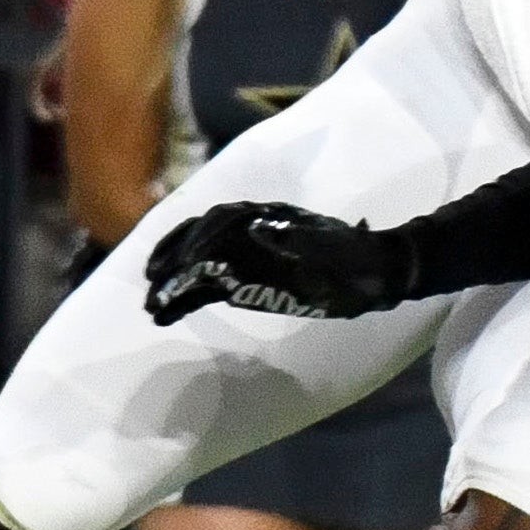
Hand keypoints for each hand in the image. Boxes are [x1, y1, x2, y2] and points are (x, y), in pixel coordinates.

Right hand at [144, 199, 419, 322]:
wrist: (377, 272)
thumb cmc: (356, 262)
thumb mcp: (329, 252)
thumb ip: (291, 241)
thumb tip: (253, 228)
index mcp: (267, 217)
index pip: (221, 222)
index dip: (199, 241)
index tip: (186, 266)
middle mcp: (250, 230)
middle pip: (200, 238)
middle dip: (173, 260)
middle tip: (152, 287)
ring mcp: (247, 253)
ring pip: (199, 262)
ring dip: (173, 280)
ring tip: (152, 304)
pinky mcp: (248, 277)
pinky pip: (210, 284)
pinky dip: (189, 297)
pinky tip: (170, 312)